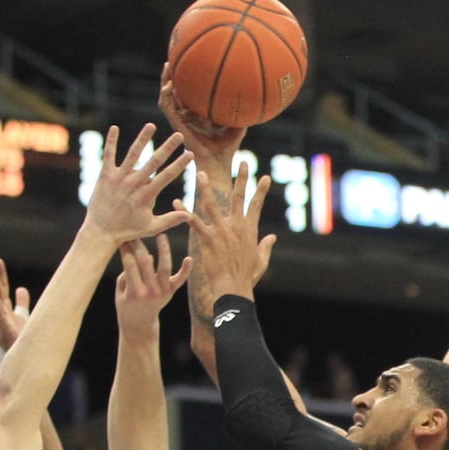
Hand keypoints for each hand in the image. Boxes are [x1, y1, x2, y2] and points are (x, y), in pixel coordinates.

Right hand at [0, 258, 30, 351]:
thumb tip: (21, 288)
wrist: (19, 356)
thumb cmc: (18, 337)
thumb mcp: (21, 316)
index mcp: (4, 308)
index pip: (2, 288)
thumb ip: (21, 302)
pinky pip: (1, 322)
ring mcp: (2, 323)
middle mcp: (1, 314)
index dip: (0, 275)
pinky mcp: (6, 334)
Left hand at [82, 124, 190, 244]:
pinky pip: (108, 156)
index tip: (190, 154)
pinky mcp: (105, 176)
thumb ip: (170, 220)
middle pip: (154, 162)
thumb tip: (189, 215)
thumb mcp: (151, 228)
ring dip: (142, 139)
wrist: (101, 232)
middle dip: (167, 148)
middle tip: (179, 135)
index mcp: (146, 196)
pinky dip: (111, 142)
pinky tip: (114, 127)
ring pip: (132, 155)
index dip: (180, 165)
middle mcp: (133, 185)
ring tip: (151, 125)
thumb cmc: (127, 230)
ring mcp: (119, 179)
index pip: (167, 176)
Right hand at [115, 235, 192, 336]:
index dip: (126, 249)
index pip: (129, 264)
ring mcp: (162, 291)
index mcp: (134, 292)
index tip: (123, 237)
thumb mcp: (120, 291)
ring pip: (164, 267)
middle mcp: (149, 291)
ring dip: (164, 250)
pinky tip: (189, 258)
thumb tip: (134, 253)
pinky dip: (186, 269)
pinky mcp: (171, 291)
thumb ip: (126, 274)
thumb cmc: (126, 304)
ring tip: (161, 235)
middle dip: (139, 245)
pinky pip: (180, 279)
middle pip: (145, 262)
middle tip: (136, 232)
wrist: (140, 324)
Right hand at [158, 62, 246, 174]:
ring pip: (166, 97)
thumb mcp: (238, 126)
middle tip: (174, 56)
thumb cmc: (227, 149)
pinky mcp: (177, 126)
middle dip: (173, 74)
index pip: (188, 92)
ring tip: (167, 65)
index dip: (186, 77)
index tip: (189, 61)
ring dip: (164, 81)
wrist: (217, 164)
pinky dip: (166, 96)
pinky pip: (167, 109)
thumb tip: (254, 95)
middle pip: (175, 91)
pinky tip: (169, 85)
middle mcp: (186, 115)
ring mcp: (180, 121)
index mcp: (197, 114)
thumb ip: (242, 112)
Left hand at [177, 165, 274, 300]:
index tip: (265, 177)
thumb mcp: (261, 260)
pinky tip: (176, 202)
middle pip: (238, 197)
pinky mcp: (207, 239)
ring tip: (201, 174)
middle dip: (241, 178)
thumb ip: (266, 246)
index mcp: (249, 229)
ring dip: (205, 189)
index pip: (256, 205)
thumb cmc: (247, 277)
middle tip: (243, 161)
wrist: (233, 288)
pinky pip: (193, 222)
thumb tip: (273, 237)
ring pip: (212, 204)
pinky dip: (184, 212)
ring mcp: (221, 231)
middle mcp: (236, 226)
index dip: (261, 190)